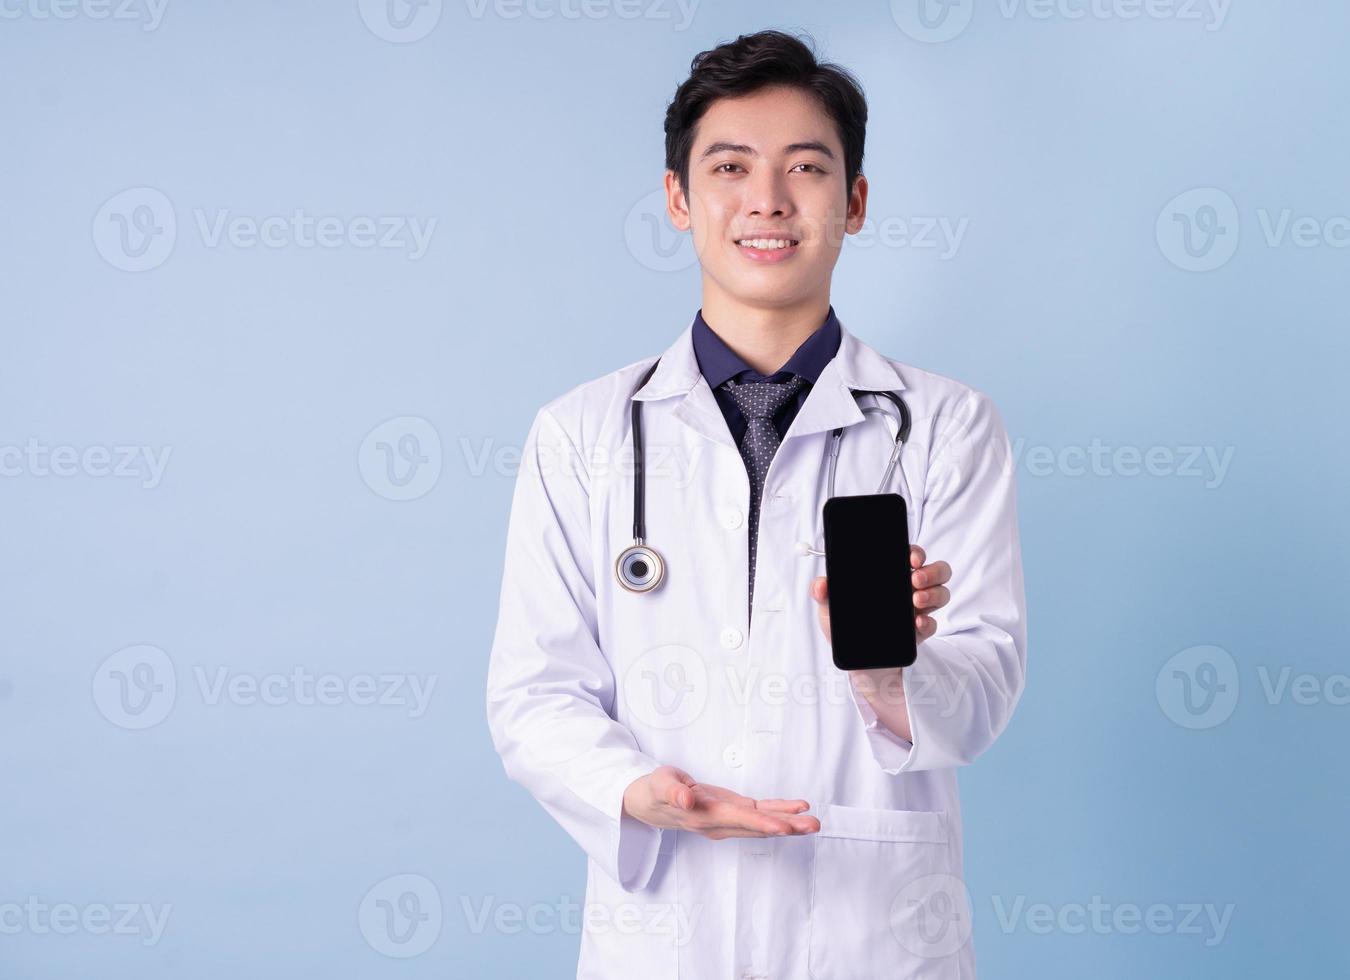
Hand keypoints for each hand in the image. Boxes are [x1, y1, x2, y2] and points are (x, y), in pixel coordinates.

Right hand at [622, 766, 819, 839]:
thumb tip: (686, 799)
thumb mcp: (659, 784)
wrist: (652, 803)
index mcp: (703, 815)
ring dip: (789, 823)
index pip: (737, 819)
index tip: (784, 826)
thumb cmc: (656, 790)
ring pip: (763, 823)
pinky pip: (760, 814)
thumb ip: (673, 791)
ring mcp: (728, 820)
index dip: (761, 822)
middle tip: (813, 825)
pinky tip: (798, 809)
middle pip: (757, 826)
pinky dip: (779, 811)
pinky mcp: (733, 812)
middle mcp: (720, 823)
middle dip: (786, 827)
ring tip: (814, 822)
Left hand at [810, 544, 951, 645]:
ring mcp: (918, 610)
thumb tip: (821, 584)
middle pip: (936, 571)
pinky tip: (917, 623)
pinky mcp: (919, 631)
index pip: (910, 555)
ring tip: (916, 600)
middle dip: (931, 571)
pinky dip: (929, 622)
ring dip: (934, 594)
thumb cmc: (846, 627)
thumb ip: (823, 593)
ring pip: (941, 593)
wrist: (855, 662)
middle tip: (915, 579)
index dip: (915, 552)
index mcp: (891, 576)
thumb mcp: (830, 608)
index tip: (910, 558)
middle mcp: (909, 589)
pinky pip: (933, 623)